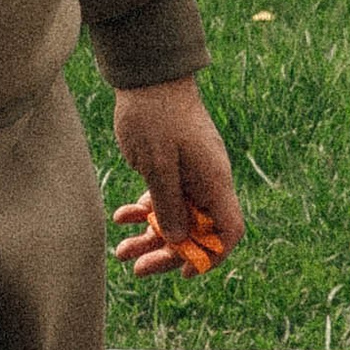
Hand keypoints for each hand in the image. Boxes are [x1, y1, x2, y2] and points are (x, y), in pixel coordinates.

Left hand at [110, 80, 244, 276]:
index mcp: (213, 181)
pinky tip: (121, 216)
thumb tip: (177, 239)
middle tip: (138, 269)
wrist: (148, 78)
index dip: (211, 256)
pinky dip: (143, 212)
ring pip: (175, 219)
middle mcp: (207, 182)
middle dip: (168, 252)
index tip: (184, 272)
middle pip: (197, 231)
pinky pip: (162, 201)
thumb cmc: (156, 116)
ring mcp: (190, 176)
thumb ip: (167, 204)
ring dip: (150, 237)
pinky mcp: (172, 169)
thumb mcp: (158, 164)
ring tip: (120, 252)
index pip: (228, 231)